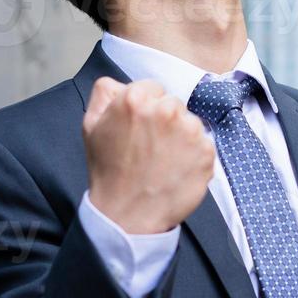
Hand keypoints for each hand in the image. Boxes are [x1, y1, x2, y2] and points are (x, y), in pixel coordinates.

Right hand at [83, 77, 215, 233]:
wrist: (127, 215)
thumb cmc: (109, 173)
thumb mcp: (90, 126)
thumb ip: (104, 93)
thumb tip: (119, 82)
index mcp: (136, 99)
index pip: (153, 88)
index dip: (146, 108)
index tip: (140, 128)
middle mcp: (166, 110)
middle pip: (173, 104)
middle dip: (164, 121)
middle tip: (150, 148)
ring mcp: (190, 131)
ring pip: (190, 123)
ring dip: (181, 138)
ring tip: (163, 161)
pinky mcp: (207, 151)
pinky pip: (204, 144)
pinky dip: (194, 156)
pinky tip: (176, 170)